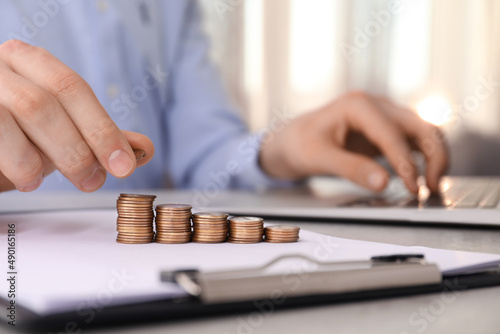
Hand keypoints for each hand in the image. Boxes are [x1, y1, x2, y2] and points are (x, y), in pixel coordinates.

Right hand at [0, 40, 153, 192]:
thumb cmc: (20, 130)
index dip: (101, 129)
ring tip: (42, 180)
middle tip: (91, 181)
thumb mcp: (63, 130)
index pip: (73, 88)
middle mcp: (0, 68)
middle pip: (42, 104)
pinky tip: (22, 178)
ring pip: (15, 116)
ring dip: (37, 160)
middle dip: (75, 149)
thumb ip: (98, 136)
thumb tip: (143, 149)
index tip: (123, 164)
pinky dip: (14, 166)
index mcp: (31, 62)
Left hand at [259, 91, 447, 192]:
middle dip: (434, 155)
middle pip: (420, 125)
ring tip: (432, 187)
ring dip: (434, 156)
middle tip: (433, 188)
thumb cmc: (298, 144)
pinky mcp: (384, 130)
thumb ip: (350, 169)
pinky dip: (423, 158)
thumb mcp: (318, 158)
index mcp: (357, 105)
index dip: (406, 162)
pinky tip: (422, 179)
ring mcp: (382, 116)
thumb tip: (383, 183)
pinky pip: (413, 141)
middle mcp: (375, 105)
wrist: (290, 140)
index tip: (413, 187)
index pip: (391, 133)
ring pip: (423, 131)